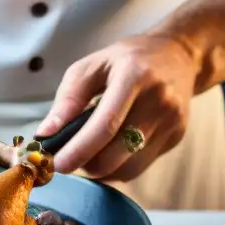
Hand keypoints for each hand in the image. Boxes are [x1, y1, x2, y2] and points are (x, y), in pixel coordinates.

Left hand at [35, 34, 200, 180]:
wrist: (179, 55)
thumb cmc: (127, 59)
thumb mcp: (91, 65)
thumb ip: (68, 99)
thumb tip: (45, 134)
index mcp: (134, 77)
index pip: (105, 125)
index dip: (78, 151)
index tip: (57, 164)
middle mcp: (159, 102)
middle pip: (116, 154)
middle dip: (86, 164)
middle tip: (68, 157)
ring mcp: (171, 122)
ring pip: (128, 168)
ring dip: (101, 170)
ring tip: (88, 153)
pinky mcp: (176, 138)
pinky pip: (140, 167)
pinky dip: (117, 167)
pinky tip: (108, 152)